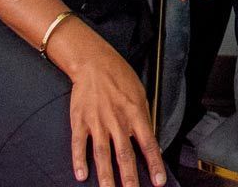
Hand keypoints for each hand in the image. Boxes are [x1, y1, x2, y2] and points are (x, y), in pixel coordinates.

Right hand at [53, 23, 168, 185]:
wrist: (94, 63)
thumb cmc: (120, 77)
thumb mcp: (140, 94)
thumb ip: (144, 118)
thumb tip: (150, 141)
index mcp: (135, 113)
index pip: (148, 144)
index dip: (154, 164)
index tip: (158, 182)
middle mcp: (117, 120)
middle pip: (124, 155)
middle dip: (129, 178)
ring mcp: (97, 122)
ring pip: (102, 155)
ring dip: (106, 177)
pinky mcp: (80, 121)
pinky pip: (79, 144)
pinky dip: (79, 161)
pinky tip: (81, 176)